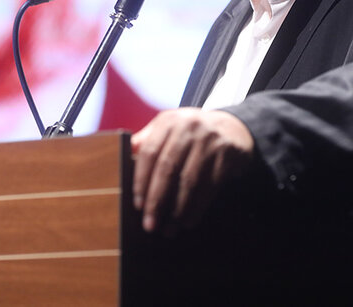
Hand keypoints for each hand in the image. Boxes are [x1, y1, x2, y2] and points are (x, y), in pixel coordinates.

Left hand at [131, 107, 253, 234]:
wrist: (232, 127)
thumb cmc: (190, 133)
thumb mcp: (169, 128)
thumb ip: (147, 141)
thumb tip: (120, 156)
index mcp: (168, 122)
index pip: (149, 153)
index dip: (141, 180)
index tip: (137, 205)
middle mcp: (188, 128)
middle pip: (167, 168)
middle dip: (156, 200)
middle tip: (150, 225)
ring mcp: (209, 141)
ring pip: (189, 181)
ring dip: (177, 210)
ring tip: (169, 229)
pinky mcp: (227, 155)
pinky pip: (210, 186)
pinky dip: (197, 207)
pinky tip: (188, 221)